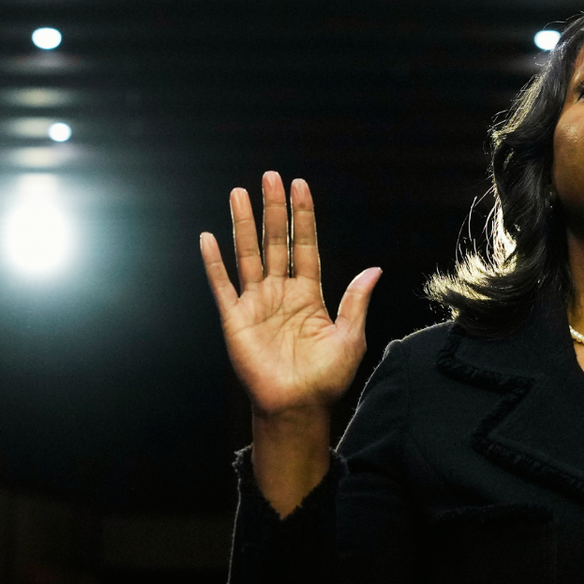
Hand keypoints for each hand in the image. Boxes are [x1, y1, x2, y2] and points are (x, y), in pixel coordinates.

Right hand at [200, 171, 381, 424]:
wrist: (297, 407)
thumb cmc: (326, 378)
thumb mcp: (350, 337)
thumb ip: (355, 301)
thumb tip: (374, 269)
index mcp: (309, 294)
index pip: (305, 245)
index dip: (303, 216)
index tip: (300, 186)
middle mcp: (281, 292)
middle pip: (276, 241)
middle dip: (273, 209)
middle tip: (270, 176)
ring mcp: (256, 303)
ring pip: (248, 254)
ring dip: (242, 223)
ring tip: (238, 192)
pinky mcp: (235, 319)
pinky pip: (222, 285)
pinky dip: (214, 262)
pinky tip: (209, 237)